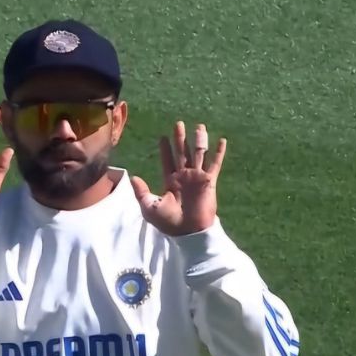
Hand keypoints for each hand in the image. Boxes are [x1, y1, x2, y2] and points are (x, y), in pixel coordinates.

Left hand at [130, 121, 226, 235]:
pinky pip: (215, 164)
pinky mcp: (209, 181)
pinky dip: (219, 152)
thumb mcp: (149, 207)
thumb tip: (133, 177)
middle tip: (178, 124)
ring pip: (199, 154)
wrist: (188, 231)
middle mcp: (184, 176)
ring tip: (199, 126)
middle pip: (182, 152)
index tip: (163, 137)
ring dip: (199, 140)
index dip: (165, 149)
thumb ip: (141, 192)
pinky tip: (222, 140)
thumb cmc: (169, 222)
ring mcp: (197, 177)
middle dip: (180, 138)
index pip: (167, 161)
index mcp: (171, 181)